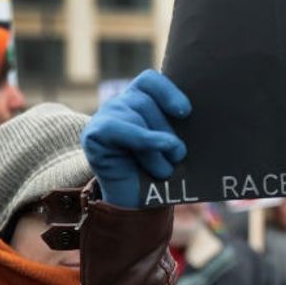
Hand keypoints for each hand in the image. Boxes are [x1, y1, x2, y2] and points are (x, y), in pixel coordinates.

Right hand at [81, 70, 191, 207]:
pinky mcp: (93, 133)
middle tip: (179, 156)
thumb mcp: (173, 143)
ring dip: (157, 146)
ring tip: (166, 169)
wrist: (133, 203)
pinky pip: (120, 129)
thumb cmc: (159, 170)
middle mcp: (121, 104)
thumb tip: (192, 113)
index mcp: (141, 100)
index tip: (186, 112)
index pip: (149, 81)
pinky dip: (145, 140)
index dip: (168, 91)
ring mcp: (105, 117)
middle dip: (167, 130)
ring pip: (137, 116)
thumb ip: (178, 124)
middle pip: (147, 102)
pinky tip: (163, 148)